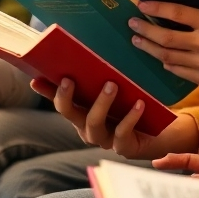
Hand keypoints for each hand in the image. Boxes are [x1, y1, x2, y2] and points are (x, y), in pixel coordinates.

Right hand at [31, 77, 198, 159]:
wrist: (163, 131)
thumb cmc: (135, 104)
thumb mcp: (119, 88)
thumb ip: (102, 76)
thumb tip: (91, 50)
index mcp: (83, 113)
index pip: (60, 101)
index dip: (46, 92)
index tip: (35, 78)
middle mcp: (89, 128)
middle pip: (70, 114)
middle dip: (66, 97)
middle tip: (69, 79)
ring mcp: (105, 140)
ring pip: (94, 124)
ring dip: (101, 104)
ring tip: (111, 85)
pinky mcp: (124, 147)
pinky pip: (122, 134)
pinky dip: (129, 118)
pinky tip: (139, 103)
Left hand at [129, 1, 198, 90]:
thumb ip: (197, 16)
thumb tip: (168, 12)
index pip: (176, 13)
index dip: (155, 8)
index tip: (141, 5)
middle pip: (165, 36)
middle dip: (145, 30)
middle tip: (132, 24)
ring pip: (166, 55)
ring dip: (149, 47)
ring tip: (138, 40)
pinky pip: (175, 69)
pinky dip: (164, 62)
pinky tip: (158, 56)